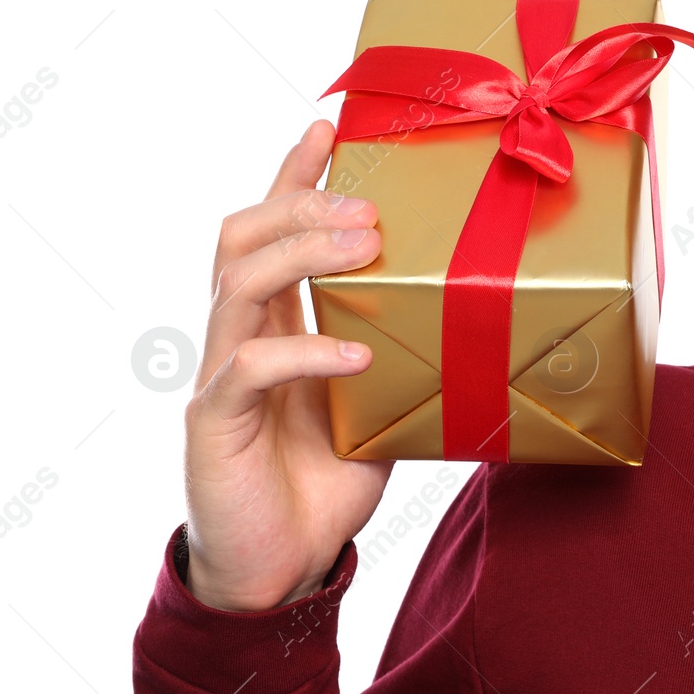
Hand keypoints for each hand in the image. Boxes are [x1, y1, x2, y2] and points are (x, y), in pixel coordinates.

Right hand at [180, 119, 392, 611]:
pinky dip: (307, 351)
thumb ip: (402, 353)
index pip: (269, 229)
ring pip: (238, 284)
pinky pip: (249, 367)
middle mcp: (238, 337)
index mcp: (274, 324)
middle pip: (242, 237)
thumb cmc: (327, 480)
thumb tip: (479, 311)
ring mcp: (219, 376)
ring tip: (365, 246)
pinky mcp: (215, 422)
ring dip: (304, 253)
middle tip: (369, 204)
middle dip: (302, 203)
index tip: (327, 124)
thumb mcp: (381, 402)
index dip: (293, 173)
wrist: (281, 569)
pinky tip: (355, 352)